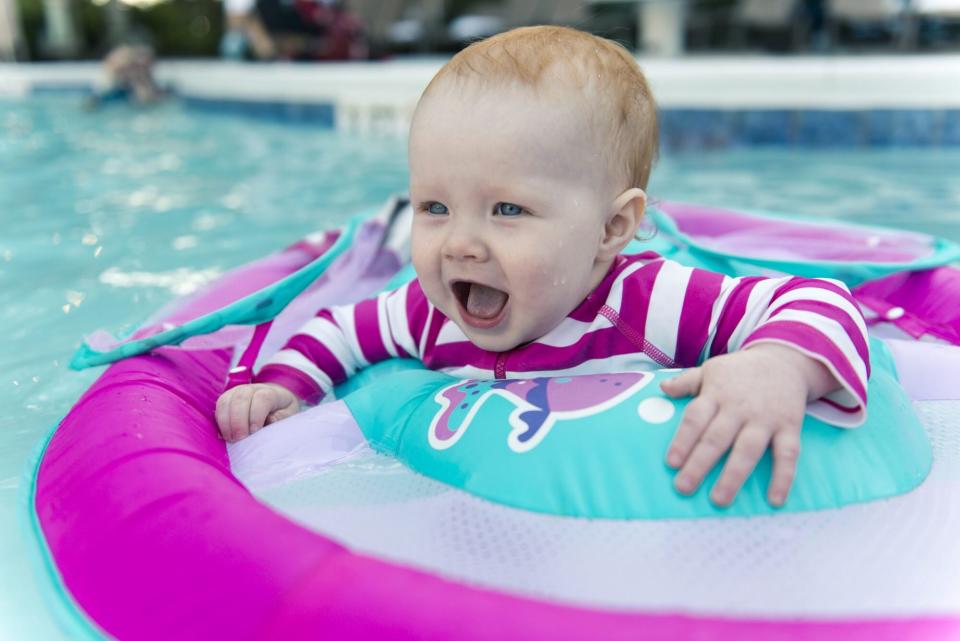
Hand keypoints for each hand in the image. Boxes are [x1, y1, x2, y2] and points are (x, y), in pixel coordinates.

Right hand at [215, 383, 299, 441]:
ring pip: (226, 401)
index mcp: (271, 392)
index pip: (262, 398)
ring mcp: (237, 391)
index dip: (256, 415)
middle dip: (238, 421)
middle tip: (239, 439)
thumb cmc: (282, 410)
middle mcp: (252, 388)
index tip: (254, 431)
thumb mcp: (289, 414)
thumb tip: (270, 420)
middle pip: (240, 398)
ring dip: (226, 422)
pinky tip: (224, 434)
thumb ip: (282, 417)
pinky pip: (219, 406)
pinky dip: (219, 421)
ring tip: (230, 439)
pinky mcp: (227, 398)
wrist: (274, 399)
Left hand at [660, 344, 838, 507]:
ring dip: (733, 476)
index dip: (683, 440)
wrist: (785, 360)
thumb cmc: (740, 372)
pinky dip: (783, 478)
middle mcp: (739, 407)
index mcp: (716, 393)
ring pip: (748, 450)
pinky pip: (787, 454)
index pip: (696, 418)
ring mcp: (765, 418)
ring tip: (718, 500)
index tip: (671, 463)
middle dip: (699, 464)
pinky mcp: (790, 427)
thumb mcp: (711, 369)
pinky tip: (775, 500)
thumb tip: (663, 389)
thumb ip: (687, 382)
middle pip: (717, 438)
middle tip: (683, 487)